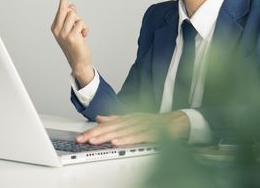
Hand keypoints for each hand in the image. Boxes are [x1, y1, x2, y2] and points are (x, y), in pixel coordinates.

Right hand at [51, 0, 93, 86]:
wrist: (78, 62)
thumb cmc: (75, 44)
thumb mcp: (71, 29)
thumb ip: (70, 18)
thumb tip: (71, 6)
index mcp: (55, 26)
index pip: (61, 8)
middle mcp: (57, 29)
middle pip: (69, 10)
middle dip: (75, 13)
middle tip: (76, 20)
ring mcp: (63, 33)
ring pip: (75, 16)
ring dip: (81, 24)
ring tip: (80, 33)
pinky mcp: (71, 37)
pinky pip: (81, 24)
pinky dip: (85, 30)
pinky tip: (83, 37)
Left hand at [76, 111, 190, 145]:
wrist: (178, 123)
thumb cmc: (155, 123)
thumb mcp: (133, 119)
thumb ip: (116, 119)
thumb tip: (100, 118)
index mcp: (128, 118)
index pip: (108, 125)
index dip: (94, 130)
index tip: (82, 136)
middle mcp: (133, 120)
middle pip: (112, 128)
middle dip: (96, 134)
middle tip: (83, 139)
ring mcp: (143, 126)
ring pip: (122, 132)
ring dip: (107, 136)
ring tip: (95, 141)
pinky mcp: (152, 133)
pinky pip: (138, 137)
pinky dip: (127, 139)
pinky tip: (117, 142)